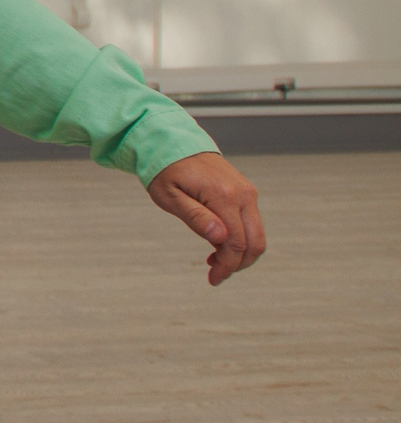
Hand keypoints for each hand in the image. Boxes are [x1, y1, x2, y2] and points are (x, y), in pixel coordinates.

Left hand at [148, 152, 265, 284]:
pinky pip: (251, 223)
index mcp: (224, 196)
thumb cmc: (166, 170)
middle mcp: (243, 194)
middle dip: (238, 264)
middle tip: (215, 274)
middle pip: (255, 242)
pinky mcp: (247, 192)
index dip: (228, 266)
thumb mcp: (169, 196)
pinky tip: (218, 243)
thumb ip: (195, 217)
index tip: (213, 279)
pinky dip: (240, 239)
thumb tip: (220, 238)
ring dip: (240, 253)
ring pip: (256, 235)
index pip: (236, 242)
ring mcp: (248, 192)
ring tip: (212, 258)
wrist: (174, 143)